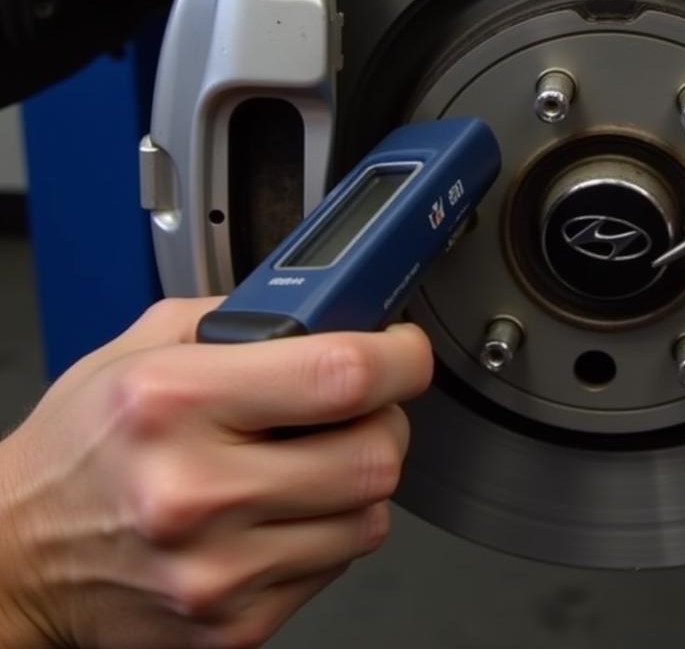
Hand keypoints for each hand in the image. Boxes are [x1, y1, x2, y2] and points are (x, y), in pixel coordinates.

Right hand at [0, 299, 431, 647]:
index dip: (400, 356)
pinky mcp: (232, 625)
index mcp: (176, 401)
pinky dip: (327, 530)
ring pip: (369, 516)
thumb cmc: (82, 444)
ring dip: (358, 479)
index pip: (341, 375)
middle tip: (357, 408)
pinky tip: (278, 510)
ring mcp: (217, 571)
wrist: (15, 557)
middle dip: (385, 420)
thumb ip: (245, 317)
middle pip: (375, 456)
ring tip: (308, 460)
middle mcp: (196, 492)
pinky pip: (336, 566)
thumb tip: (334, 308)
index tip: (404, 349)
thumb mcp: (147, 342)